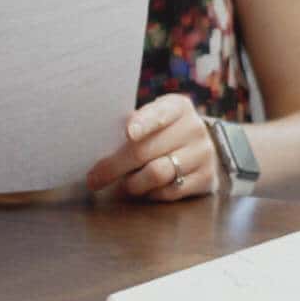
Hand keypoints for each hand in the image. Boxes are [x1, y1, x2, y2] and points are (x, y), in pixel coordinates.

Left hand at [85, 94, 218, 201]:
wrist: (198, 148)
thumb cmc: (162, 133)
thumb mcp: (152, 119)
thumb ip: (133, 126)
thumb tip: (100, 142)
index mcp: (178, 107)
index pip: (160, 113)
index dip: (143, 122)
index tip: (128, 133)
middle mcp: (194, 127)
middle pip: (146, 150)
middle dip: (115, 166)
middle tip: (93, 179)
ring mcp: (203, 153)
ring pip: (157, 173)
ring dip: (132, 183)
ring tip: (122, 184)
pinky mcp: (206, 177)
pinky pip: (169, 192)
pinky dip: (151, 193)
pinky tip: (146, 189)